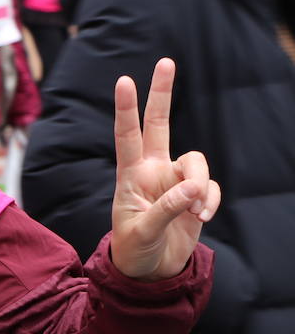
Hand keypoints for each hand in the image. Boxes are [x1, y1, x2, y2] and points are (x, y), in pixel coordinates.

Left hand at [110, 58, 220, 280]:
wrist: (150, 271)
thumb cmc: (135, 250)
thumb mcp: (142, 232)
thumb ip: (167, 209)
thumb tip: (194, 188)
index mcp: (130, 176)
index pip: (126, 136)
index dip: (125, 109)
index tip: (123, 81)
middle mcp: (152, 170)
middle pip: (159, 124)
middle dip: (162, 93)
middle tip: (166, 61)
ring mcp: (174, 180)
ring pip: (196, 162)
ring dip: (200, 185)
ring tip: (196, 213)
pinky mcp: (194, 195)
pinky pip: (209, 187)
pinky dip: (209, 201)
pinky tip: (202, 217)